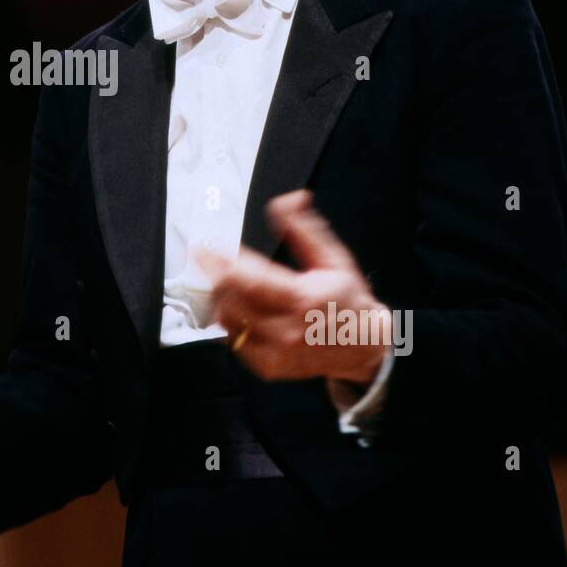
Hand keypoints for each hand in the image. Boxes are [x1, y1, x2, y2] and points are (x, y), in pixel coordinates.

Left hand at [194, 189, 390, 385]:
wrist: (365, 347)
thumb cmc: (347, 300)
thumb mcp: (332, 258)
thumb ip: (304, 228)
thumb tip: (290, 199)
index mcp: (302, 299)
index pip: (249, 279)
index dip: (220, 263)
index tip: (201, 249)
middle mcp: (287, 329)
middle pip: (231, 300)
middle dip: (216, 277)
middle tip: (211, 263)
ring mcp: (277, 352)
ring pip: (228, 322)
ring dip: (221, 299)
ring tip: (227, 285)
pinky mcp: (269, 367)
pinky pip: (235, 342)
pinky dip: (232, 323)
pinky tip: (242, 311)